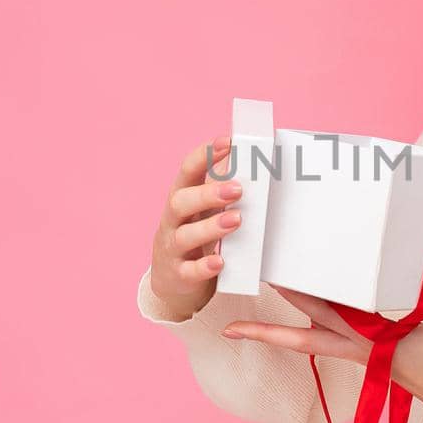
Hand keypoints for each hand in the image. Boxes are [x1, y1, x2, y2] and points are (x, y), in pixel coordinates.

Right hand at [148, 135, 244, 321]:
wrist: (173, 280)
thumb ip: (220, 188)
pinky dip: (203, 266)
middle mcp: (172, 220)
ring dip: (210, 227)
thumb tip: (250, 159)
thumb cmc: (196, 235)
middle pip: (180, 201)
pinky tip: (220, 262)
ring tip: (236, 220)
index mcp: (181, 198)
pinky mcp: (178, 274)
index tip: (227, 142)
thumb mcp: (204, 210)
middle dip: (208, 193)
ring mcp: (172, 248)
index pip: (187, 171)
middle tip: (238, 189)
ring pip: (184, 235)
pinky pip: (188, 271)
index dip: (204, 155)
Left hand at [222, 256, 422, 420]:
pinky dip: (310, 322)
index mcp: (371, 342)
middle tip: (240, 301)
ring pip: (309, 340)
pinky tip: (304, 307)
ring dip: (280, 329)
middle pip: (302, 334)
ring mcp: (358, 351)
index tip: (272, 279)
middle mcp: (356, 347)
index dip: (297, 298)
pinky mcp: (366, 351)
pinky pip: (328, 336)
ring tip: (248, 316)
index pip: (324, 318)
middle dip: (268, 324)